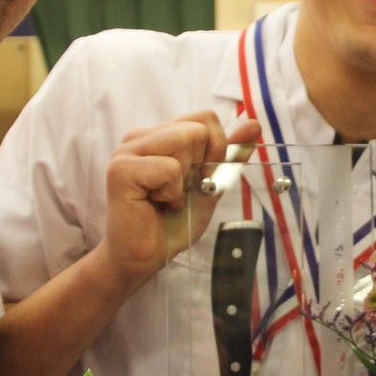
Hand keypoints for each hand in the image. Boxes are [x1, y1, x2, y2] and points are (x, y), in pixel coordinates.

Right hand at [93, 112, 259, 292]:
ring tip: (166, 198)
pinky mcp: (121, 170)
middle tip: (180, 192)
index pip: (204, 118)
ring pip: (183, 141)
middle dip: (200, 166)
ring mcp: (127, 150)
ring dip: (184, 179)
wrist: (144, 257)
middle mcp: (139, 137)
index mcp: (159, 136)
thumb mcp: (211, 184)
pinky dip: (171, 192)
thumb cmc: (172, 222)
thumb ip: (229, 154)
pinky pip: (169, 169)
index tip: (201, 178)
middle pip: (197, 129)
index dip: (215, 149)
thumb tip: (254, 124)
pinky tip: (155, 204)